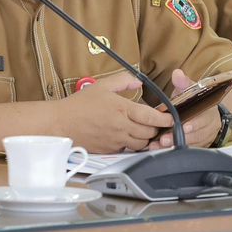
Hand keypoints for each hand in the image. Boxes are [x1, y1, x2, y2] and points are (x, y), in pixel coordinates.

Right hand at [53, 76, 172, 152]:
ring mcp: (116, 140)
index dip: (164, 118)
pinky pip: (128, 150)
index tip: (170, 117)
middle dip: (156, 129)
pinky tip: (129, 138)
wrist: (60, 123)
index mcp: (121, 109)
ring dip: (146, 138)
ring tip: (144, 131)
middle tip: (156, 123)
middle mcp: (121, 126)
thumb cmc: (78, 105)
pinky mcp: (110, 150)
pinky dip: (133, 145)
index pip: (151, 117)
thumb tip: (138, 81)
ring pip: (141, 143)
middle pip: (149, 132)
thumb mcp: (101, 85)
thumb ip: (122, 81)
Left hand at [151, 68, 216, 148]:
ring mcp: (202, 139)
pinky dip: (173, 152)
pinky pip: (186, 151)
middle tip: (164, 140)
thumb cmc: (195, 102)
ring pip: (190, 145)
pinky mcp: (196, 147)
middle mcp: (207, 128)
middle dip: (179, 138)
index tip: (184, 126)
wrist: (206, 114)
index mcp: (208, 112)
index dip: (194, 124)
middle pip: (195, 135)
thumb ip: (184, 83)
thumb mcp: (191, 90)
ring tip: (158, 146)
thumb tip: (177, 73)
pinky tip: (159, 151)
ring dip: (173, 147)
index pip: (203, 119)